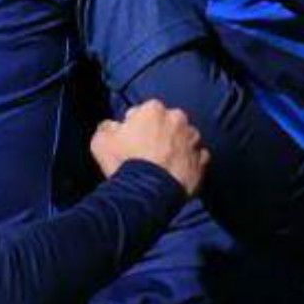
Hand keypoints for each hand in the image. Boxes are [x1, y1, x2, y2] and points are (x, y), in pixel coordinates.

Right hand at [90, 99, 208, 195]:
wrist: (148, 193)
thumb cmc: (124, 163)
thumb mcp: (101, 141)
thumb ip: (107, 127)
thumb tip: (112, 125)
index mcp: (154, 109)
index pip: (143, 112)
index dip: (135, 126)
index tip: (130, 141)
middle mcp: (178, 118)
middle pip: (167, 122)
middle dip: (160, 133)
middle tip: (148, 153)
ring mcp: (193, 139)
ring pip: (185, 138)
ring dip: (177, 146)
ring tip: (164, 165)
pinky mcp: (202, 160)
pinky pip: (196, 157)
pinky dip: (189, 162)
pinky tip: (177, 173)